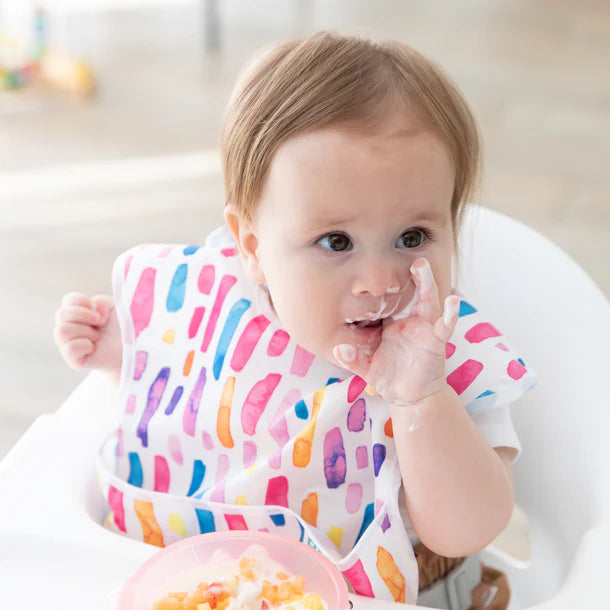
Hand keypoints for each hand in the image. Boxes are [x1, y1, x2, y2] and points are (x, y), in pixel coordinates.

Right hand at [53, 292, 121, 379]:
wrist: (133, 349)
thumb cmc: (124, 327)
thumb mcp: (115, 307)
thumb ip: (100, 301)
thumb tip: (92, 312)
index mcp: (79, 312)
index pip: (68, 300)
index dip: (80, 301)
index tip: (95, 307)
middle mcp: (70, 327)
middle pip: (61, 314)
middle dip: (82, 314)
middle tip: (99, 321)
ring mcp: (70, 344)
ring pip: (61, 331)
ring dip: (84, 331)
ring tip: (97, 336)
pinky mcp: (74, 360)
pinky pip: (70, 348)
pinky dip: (84, 345)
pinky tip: (93, 348)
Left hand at [332, 258, 459, 403]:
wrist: (410, 397)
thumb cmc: (389, 378)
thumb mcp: (366, 369)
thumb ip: (353, 360)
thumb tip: (338, 349)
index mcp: (394, 325)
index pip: (391, 300)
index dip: (388, 285)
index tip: (380, 263)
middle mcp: (412, 323)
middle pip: (415, 294)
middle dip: (416, 276)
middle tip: (413, 258)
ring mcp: (425, 331)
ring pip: (429, 302)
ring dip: (428, 284)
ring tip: (422, 267)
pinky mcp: (436, 343)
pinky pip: (444, 327)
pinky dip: (450, 315)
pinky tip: (453, 302)